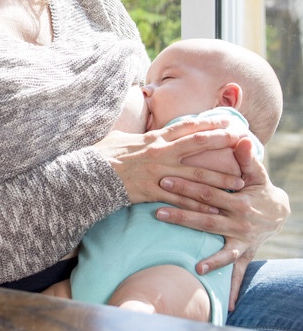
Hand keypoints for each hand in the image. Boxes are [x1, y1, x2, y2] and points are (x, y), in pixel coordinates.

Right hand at [93, 117, 244, 210]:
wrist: (86, 176)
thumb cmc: (100, 155)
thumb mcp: (119, 136)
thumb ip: (135, 132)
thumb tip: (136, 124)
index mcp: (153, 138)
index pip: (186, 127)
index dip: (209, 123)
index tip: (227, 121)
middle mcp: (159, 153)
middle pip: (198, 145)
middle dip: (223, 143)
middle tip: (244, 143)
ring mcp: (157, 173)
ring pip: (195, 176)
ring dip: (219, 180)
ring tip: (238, 184)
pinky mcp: (152, 193)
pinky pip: (180, 201)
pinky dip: (198, 206)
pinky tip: (213, 210)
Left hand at [153, 137, 289, 309]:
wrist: (279, 212)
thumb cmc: (259, 188)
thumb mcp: (256, 173)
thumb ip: (247, 158)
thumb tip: (242, 138)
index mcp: (237, 200)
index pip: (207, 192)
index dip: (186, 185)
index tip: (164, 179)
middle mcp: (238, 222)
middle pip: (205, 218)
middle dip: (180, 214)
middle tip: (156, 211)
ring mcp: (241, 240)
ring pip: (216, 245)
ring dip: (202, 252)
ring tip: (187, 262)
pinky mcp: (244, 253)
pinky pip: (236, 271)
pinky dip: (231, 285)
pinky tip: (225, 301)